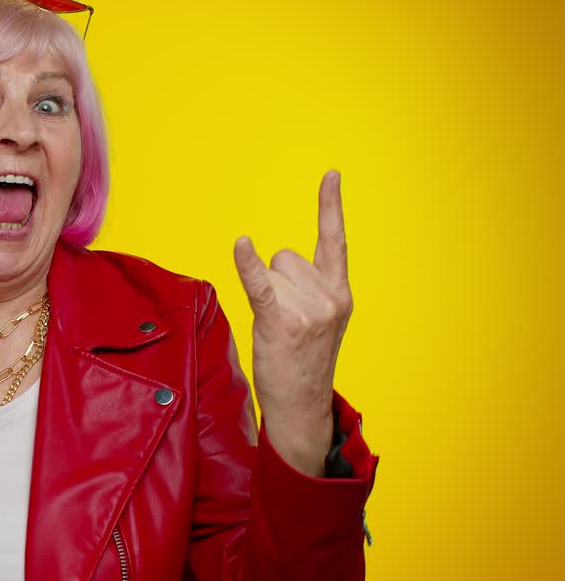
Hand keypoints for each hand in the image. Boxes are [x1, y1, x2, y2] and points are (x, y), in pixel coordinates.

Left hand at [232, 170, 352, 476]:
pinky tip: (241, 244)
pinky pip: (259, 284)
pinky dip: (247, 265)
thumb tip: (271, 261)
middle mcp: (329, 297)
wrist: (303, 406)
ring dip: (264, 296)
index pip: (335, 240)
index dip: (330, 206)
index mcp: (340, 293)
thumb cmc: (303, 361)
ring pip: (268, 273)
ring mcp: (307, 310)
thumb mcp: (320, 320)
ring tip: (275, 330)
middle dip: (276, 283)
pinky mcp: (281, 322)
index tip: (331, 174)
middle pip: (284, 257)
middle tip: (284, 320)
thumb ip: (308, 288)